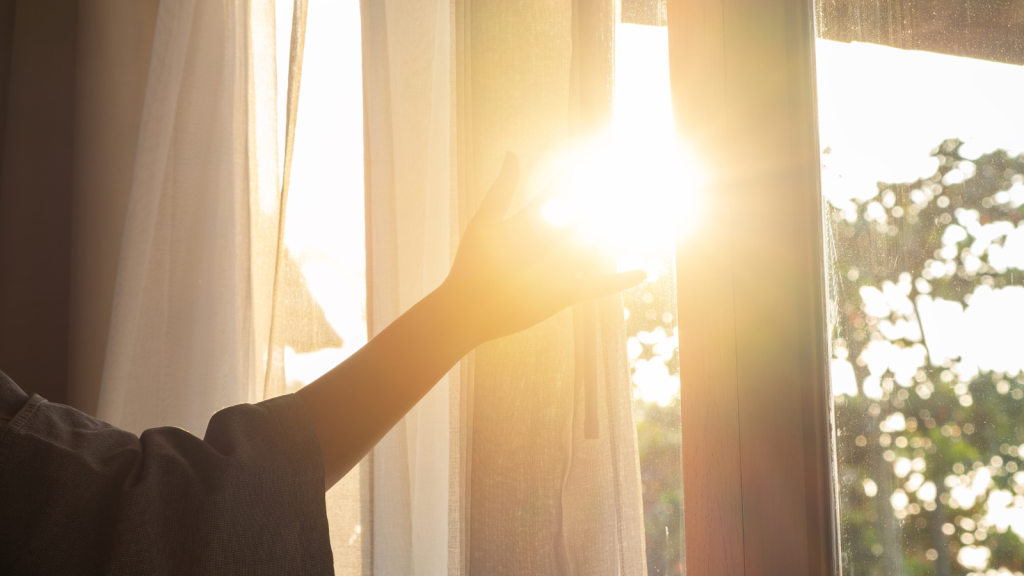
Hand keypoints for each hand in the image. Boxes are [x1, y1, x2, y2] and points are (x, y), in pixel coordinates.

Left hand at [441, 152, 646, 343]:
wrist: (468, 308)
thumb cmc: (471, 264)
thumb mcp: (487, 223)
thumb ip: (503, 190)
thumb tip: (513, 154)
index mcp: (533, 221)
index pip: (562, 191)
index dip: (581, 173)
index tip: (603, 155)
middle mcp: (551, 242)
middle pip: (587, 217)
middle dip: (610, 202)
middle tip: (638, 184)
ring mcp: (560, 268)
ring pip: (599, 249)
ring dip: (622, 238)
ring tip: (649, 223)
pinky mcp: (566, 293)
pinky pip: (598, 285)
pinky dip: (618, 280)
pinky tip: (642, 272)